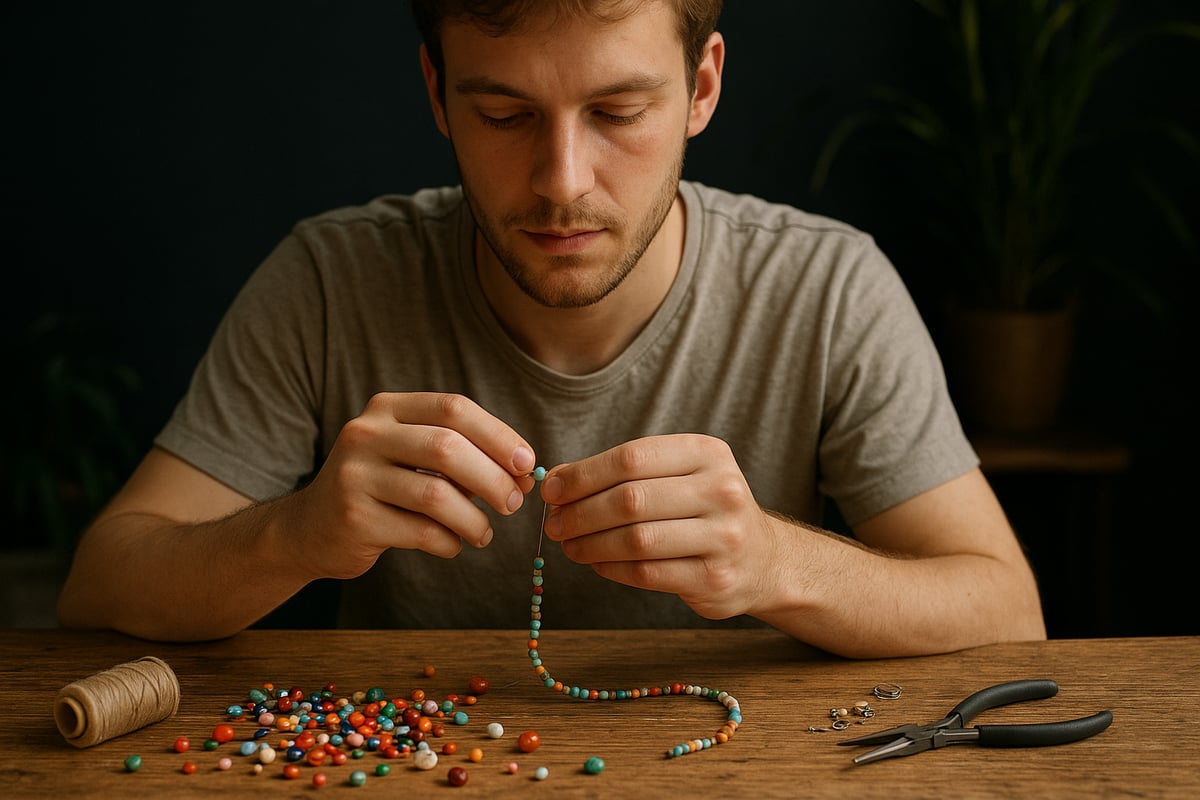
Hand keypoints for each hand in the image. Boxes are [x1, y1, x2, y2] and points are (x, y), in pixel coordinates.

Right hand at [286, 392, 535, 578]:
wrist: (310, 528)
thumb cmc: (382, 488)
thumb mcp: (413, 456)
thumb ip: (464, 455)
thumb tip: (524, 472)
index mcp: (387, 407)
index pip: (454, 408)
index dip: (498, 435)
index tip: (527, 463)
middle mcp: (366, 434)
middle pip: (448, 448)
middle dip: (493, 479)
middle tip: (514, 503)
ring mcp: (354, 476)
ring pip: (437, 495)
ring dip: (474, 519)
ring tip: (484, 533)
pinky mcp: (353, 519)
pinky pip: (421, 532)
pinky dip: (448, 542)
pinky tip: (452, 544)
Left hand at [539, 434, 779, 620]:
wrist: (763, 559)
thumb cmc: (704, 509)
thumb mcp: (679, 474)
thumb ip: (624, 473)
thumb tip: (556, 482)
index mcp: (707, 453)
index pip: (632, 458)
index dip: (583, 474)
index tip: (552, 489)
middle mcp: (722, 490)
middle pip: (631, 499)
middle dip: (580, 512)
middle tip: (554, 522)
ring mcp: (723, 537)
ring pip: (636, 540)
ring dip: (590, 544)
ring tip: (568, 544)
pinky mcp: (714, 578)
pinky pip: (646, 573)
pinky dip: (611, 568)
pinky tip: (596, 561)